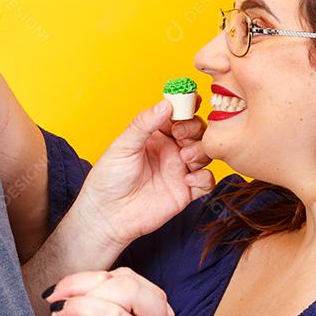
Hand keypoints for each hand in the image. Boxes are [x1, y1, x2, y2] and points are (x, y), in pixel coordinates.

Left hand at [69, 98, 214, 251]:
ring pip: (206, 153)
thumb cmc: (109, 178)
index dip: (186, 107)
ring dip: (201, 151)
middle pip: (197, 131)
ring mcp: (179, 170)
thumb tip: (165, 104)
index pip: (177, 115)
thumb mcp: (123, 146)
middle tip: (181, 135)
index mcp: (155, 135)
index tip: (192, 100)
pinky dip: (204, 177)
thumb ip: (144, 124)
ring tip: (185, 157)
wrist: (108, 215)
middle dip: (194, 129)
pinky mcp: (186, 192)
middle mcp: (170, 150)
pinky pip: (207, 181)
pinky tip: (188, 180)